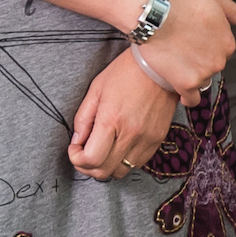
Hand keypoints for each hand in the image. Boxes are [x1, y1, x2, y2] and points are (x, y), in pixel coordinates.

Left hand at [67, 54, 179, 181]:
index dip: (77, 160)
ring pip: (122, 171)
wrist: (160, 65)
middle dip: (88, 167)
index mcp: (111, 120)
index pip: (91, 159)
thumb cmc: (127, 72)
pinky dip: (125, 160)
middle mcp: (131, 134)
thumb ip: (83, 118)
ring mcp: (147, 138)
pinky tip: (120, 147)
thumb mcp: (96, 90)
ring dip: (107, 166)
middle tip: (84, 154)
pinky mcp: (158, 138)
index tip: (75, 149)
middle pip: (105, 171)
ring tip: (103, 152)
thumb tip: (77, 140)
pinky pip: (139, 162)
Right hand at [136, 0, 235, 103]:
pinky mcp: (186, 83)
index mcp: (228, 43)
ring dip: (193, 77)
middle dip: (200, 61)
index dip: (207, 48)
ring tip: (177, 68)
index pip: (221, 51)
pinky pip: (192, 99)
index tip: (194, 44)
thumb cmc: (182, 3)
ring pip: (202, 81)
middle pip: (212, 66)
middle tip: (183, 53)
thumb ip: (231, 11)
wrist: (154, 15)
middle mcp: (220, 60)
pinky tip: (183, 95)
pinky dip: (189, 99)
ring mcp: (204, 73)